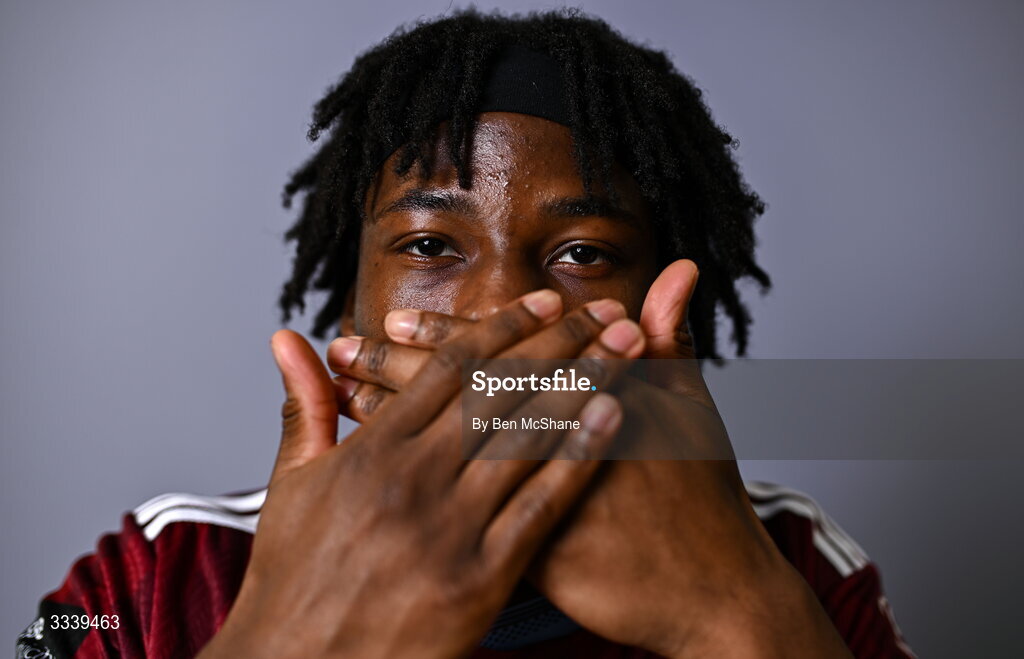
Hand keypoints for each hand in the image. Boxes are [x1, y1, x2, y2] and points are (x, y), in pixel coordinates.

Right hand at [198, 292, 644, 658]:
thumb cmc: (296, 577)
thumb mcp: (291, 484)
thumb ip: (305, 406)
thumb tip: (288, 341)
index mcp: (373, 450)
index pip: (451, 367)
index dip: (505, 327)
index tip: (544, 302)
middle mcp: (415, 478)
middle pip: (502, 389)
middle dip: (562, 341)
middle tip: (603, 309)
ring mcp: (450, 527)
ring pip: (528, 436)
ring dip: (584, 383)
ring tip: (623, 349)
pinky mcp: (480, 577)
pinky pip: (541, 506)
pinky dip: (579, 457)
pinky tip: (611, 420)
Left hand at [328, 261, 851, 657]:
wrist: (714, 591)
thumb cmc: (705, 499)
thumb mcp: (691, 409)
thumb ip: (671, 339)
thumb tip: (679, 272)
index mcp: (580, 403)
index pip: (494, 358)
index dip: (441, 337)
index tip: (393, 319)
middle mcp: (546, 450)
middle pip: (452, 399)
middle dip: (395, 370)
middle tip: (346, 346)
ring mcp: (529, 506)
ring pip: (444, 451)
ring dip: (391, 419)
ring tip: (345, 393)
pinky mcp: (522, 554)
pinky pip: (450, 512)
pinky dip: (414, 485)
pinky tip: (381, 468)